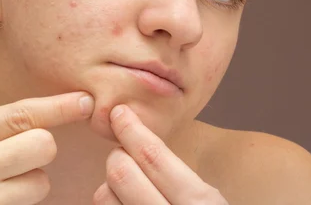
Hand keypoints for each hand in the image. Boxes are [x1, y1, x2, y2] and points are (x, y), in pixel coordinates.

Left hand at [93, 105, 228, 204]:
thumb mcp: (207, 202)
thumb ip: (177, 180)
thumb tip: (138, 145)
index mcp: (200, 204)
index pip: (154, 157)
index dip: (132, 130)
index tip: (119, 114)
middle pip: (120, 172)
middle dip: (118, 157)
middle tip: (124, 156)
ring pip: (104, 196)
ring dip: (109, 187)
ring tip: (127, 191)